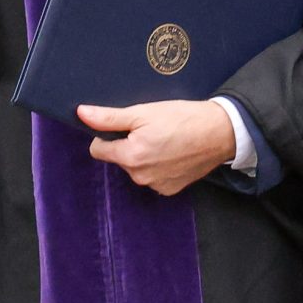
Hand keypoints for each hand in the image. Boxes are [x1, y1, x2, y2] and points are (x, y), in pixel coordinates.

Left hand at [79, 100, 238, 195]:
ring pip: (137, 168)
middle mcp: (140, 176)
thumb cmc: (183, 118)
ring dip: (144, 156)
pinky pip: (153, 177)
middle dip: (128, 145)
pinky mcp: (170, 190)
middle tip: (150, 129)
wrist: (221, 132)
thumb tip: (81, 113)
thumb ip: (109, 117)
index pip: (98, 150)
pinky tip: (173, 152)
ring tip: (165, 140)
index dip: (107, 136)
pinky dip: (159, 166)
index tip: (124, 126)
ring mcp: (156, 185)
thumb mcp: (143, 112)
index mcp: (131, 157)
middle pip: (119, 159)